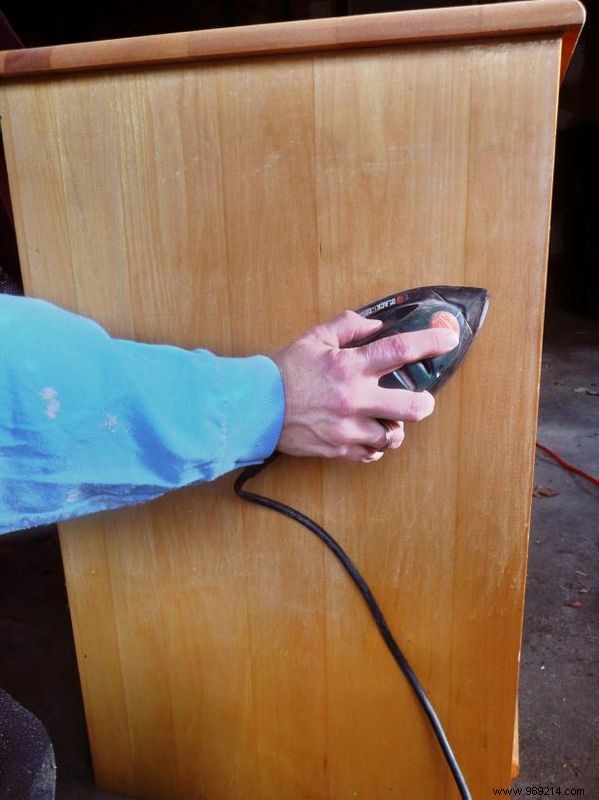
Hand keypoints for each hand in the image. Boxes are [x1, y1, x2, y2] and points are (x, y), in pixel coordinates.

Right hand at [270, 310, 457, 462]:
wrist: (255, 407)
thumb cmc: (283, 372)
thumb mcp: (314, 338)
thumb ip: (348, 327)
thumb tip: (375, 325)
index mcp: (348, 366)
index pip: (399, 350)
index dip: (429, 344)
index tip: (447, 340)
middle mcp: (353, 399)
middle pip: (412, 407)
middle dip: (424, 403)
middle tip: (421, 400)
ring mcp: (348, 429)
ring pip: (393, 435)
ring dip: (394, 426)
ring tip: (384, 418)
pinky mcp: (339, 449)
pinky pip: (372, 454)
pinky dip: (374, 444)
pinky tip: (366, 433)